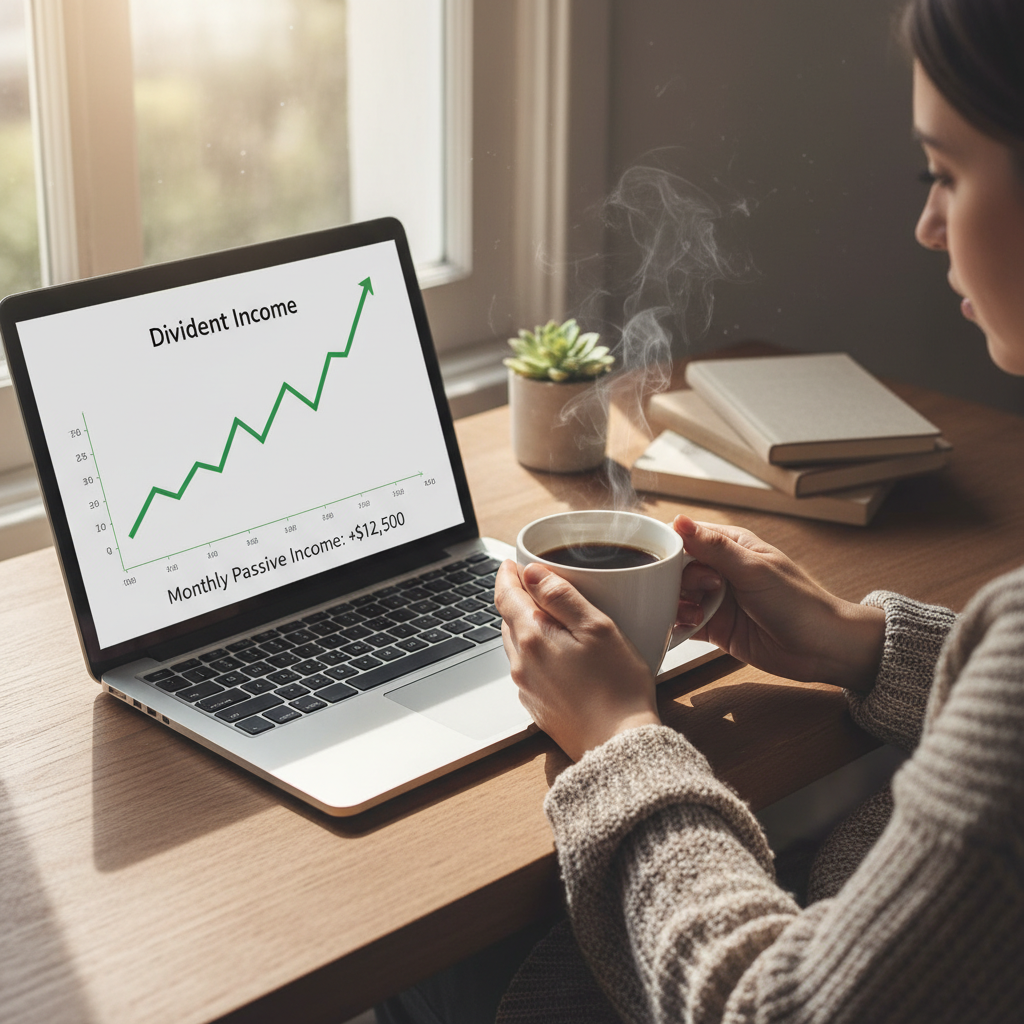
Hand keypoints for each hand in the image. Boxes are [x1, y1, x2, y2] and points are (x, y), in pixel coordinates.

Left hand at [494, 559, 659, 761]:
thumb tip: (532, 572)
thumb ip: (562, 597)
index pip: (506, 595)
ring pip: (518, 645)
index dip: (508, 575)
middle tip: (536, 584)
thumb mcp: (597, 628)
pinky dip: (538, 653)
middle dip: (519, 599)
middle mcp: (521, 663)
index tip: (512, 563)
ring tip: (551, 617)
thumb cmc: (617, 686)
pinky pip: (529, 669)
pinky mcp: (537, 706)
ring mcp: (527, 687)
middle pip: (509, 619)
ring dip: (527, 627)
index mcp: (532, 638)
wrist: (619, 746)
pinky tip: (561, 655)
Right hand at [673, 516, 884, 690]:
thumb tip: (678, 520)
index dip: (670, 549)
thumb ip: (713, 547)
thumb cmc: (797, 601)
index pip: (685, 538)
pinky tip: (688, 628)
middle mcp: (720, 570)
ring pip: (677, 596)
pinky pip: (684, 623)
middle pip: (676, 570)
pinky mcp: (715, 627)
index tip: (665, 563)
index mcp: (730, 546)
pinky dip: (678, 625)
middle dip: (676, 581)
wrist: (821, 648)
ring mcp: (716, 600)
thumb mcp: (752, 569)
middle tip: (701, 592)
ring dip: (677, 605)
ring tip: (697, 614)